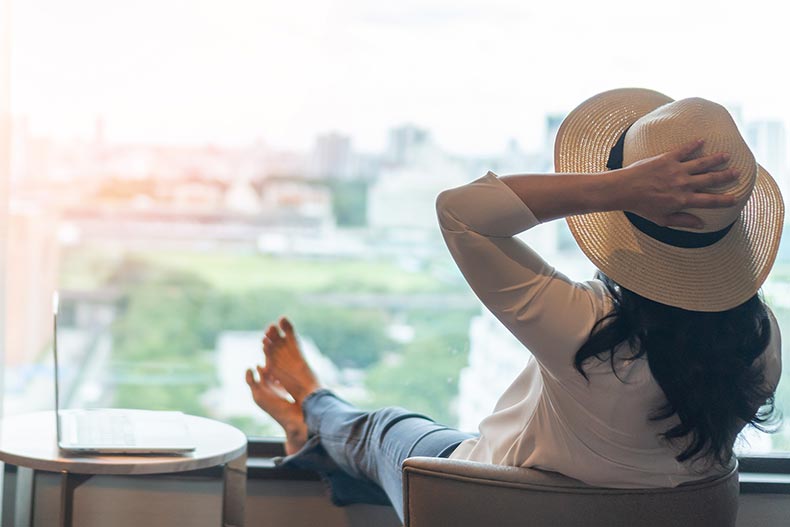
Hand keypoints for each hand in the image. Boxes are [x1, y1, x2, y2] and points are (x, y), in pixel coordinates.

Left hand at [618, 139, 738, 228]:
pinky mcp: (667, 158)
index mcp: (683, 200)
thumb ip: (682, 221)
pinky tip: (702, 140)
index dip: (725, 200)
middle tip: (737, 172)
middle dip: (726, 176)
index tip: (736, 198)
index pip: (710, 201)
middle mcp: (683, 184)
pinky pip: (684, 150)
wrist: (623, 189)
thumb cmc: (641, 207)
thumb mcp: (662, 220)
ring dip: (715, 159)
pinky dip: (693, 144)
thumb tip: (701, 225)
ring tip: (726, 155)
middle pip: (711, 179)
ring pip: (702, 163)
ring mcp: (676, 169)